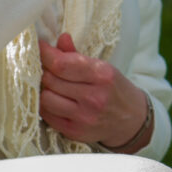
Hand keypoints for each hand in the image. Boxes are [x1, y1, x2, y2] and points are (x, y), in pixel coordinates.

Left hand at [38, 33, 150, 151]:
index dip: (45, 54)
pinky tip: (54, 100)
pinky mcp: (75, 131)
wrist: (132, 120)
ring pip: (45, 98)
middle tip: (46, 67)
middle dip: (44, 70)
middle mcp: (93, 97)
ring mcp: (83, 117)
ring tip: (51, 85)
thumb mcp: (103, 68)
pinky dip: (46, 105)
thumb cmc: (115, 90)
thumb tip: (61, 39)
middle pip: (50, 80)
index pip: (62, 64)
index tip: (40, 47)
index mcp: (102, 76)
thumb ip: (78, 55)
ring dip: (44, 89)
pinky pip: (47, 115)